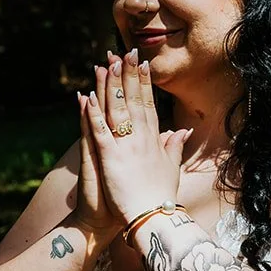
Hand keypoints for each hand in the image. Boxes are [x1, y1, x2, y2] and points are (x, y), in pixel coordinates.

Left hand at [83, 49, 189, 226]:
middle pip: (133, 101)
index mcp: (154, 140)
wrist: (152, 219)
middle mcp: (141, 139)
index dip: (145, 83)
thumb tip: (183, 131)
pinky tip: (87, 97)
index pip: (149, 105)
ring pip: (116, 110)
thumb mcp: (172, 168)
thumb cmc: (159, 197)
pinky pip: (100, 132)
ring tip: (105, 64)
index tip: (142, 63)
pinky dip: (93, 115)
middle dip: (128, 75)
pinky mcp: (109, 158)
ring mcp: (125, 147)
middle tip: (123, 52)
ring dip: (109, 87)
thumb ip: (174, 147)